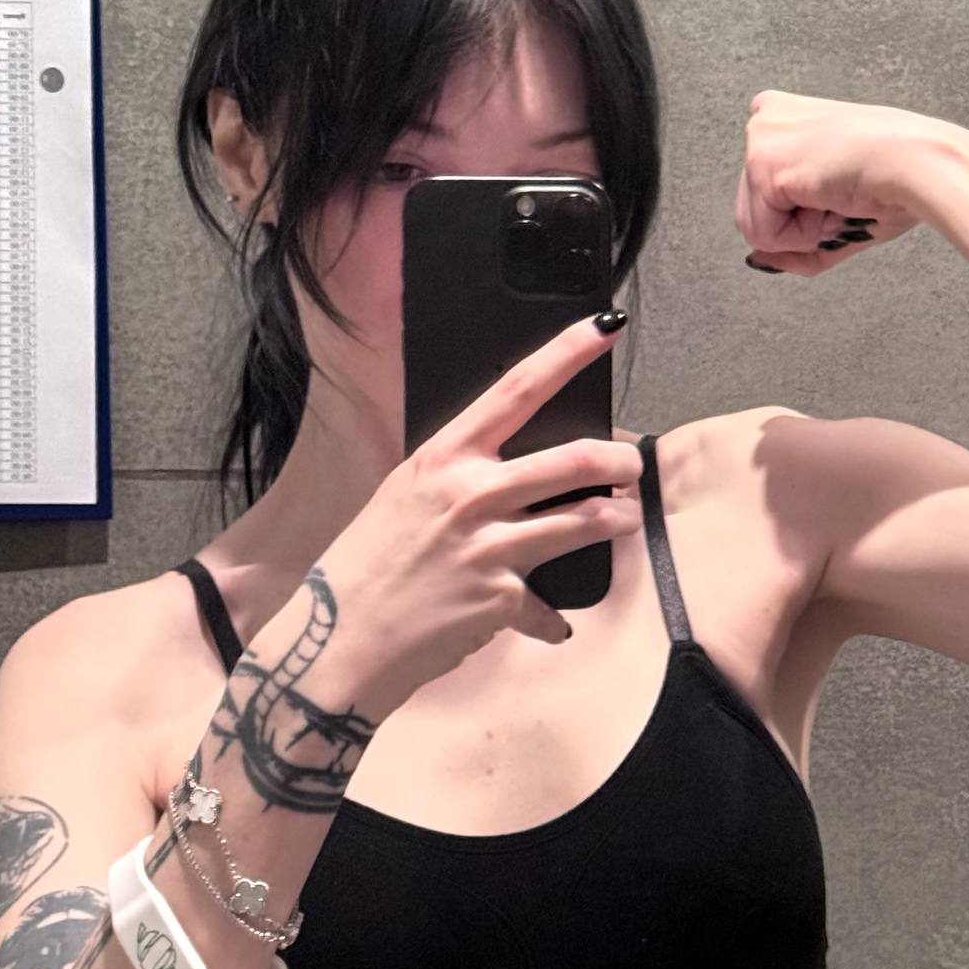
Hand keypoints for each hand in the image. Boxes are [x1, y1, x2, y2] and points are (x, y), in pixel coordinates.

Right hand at [311, 311, 643, 710]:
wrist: (338, 641)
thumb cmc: (368, 567)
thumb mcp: (406, 499)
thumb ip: (459, 480)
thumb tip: (513, 474)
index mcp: (443, 458)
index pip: (516, 390)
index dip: (566, 354)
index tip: (605, 327)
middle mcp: (468, 493)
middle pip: (574, 460)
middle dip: (619, 462)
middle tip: (630, 467)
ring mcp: (488, 546)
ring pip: (585, 520)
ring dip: (617, 520)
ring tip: (622, 519)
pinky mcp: (500, 598)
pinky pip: (549, 605)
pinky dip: (552, 619)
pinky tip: (551, 625)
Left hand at [735, 90, 968, 276]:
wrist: (916, 163)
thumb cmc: (896, 175)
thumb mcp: (835, 206)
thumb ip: (791, 233)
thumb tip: (756, 259)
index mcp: (787, 117)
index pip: (767, 187)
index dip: (806, 207)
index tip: (841, 185)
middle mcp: (766, 119)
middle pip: (756, 208)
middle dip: (801, 221)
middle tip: (842, 196)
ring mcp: (760, 139)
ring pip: (756, 224)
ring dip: (802, 230)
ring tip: (837, 197)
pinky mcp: (761, 165)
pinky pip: (764, 235)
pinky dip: (802, 235)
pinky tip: (830, 199)